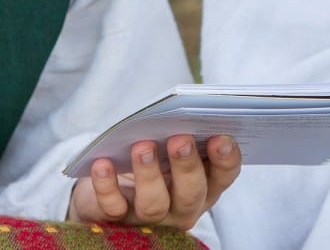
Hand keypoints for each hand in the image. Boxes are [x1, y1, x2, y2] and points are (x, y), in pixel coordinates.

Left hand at [67, 134, 240, 229]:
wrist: (110, 192)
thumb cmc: (152, 160)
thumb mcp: (171, 149)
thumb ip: (183, 135)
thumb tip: (184, 110)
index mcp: (204, 186)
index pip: (223, 176)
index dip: (226, 159)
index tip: (220, 137)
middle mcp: (182, 207)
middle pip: (191, 193)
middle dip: (187, 166)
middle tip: (180, 139)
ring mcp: (151, 217)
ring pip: (154, 204)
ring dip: (149, 174)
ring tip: (143, 146)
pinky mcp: (117, 219)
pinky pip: (113, 206)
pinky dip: (107, 185)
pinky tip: (103, 162)